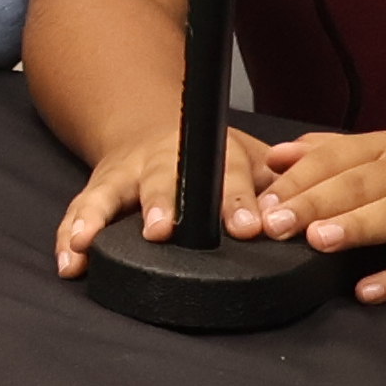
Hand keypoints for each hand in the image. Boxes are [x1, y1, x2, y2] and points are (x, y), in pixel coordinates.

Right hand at [56, 125, 276, 277]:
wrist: (152, 123)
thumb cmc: (213, 157)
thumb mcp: (254, 161)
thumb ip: (283, 185)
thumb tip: (318, 209)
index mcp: (214, 155)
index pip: (230, 177)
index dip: (238, 203)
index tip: (248, 228)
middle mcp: (165, 159)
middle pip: (163, 180)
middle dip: (161, 204)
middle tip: (162, 230)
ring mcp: (127, 173)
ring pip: (110, 194)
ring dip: (99, 217)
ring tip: (88, 244)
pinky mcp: (98, 188)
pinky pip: (79, 211)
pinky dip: (69, 235)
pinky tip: (68, 261)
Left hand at [254, 129, 385, 302]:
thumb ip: (334, 151)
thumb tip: (276, 155)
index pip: (336, 157)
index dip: (296, 178)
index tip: (260, 200)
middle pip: (359, 184)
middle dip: (313, 202)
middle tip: (274, 223)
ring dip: (355, 226)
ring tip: (317, 242)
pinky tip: (370, 290)